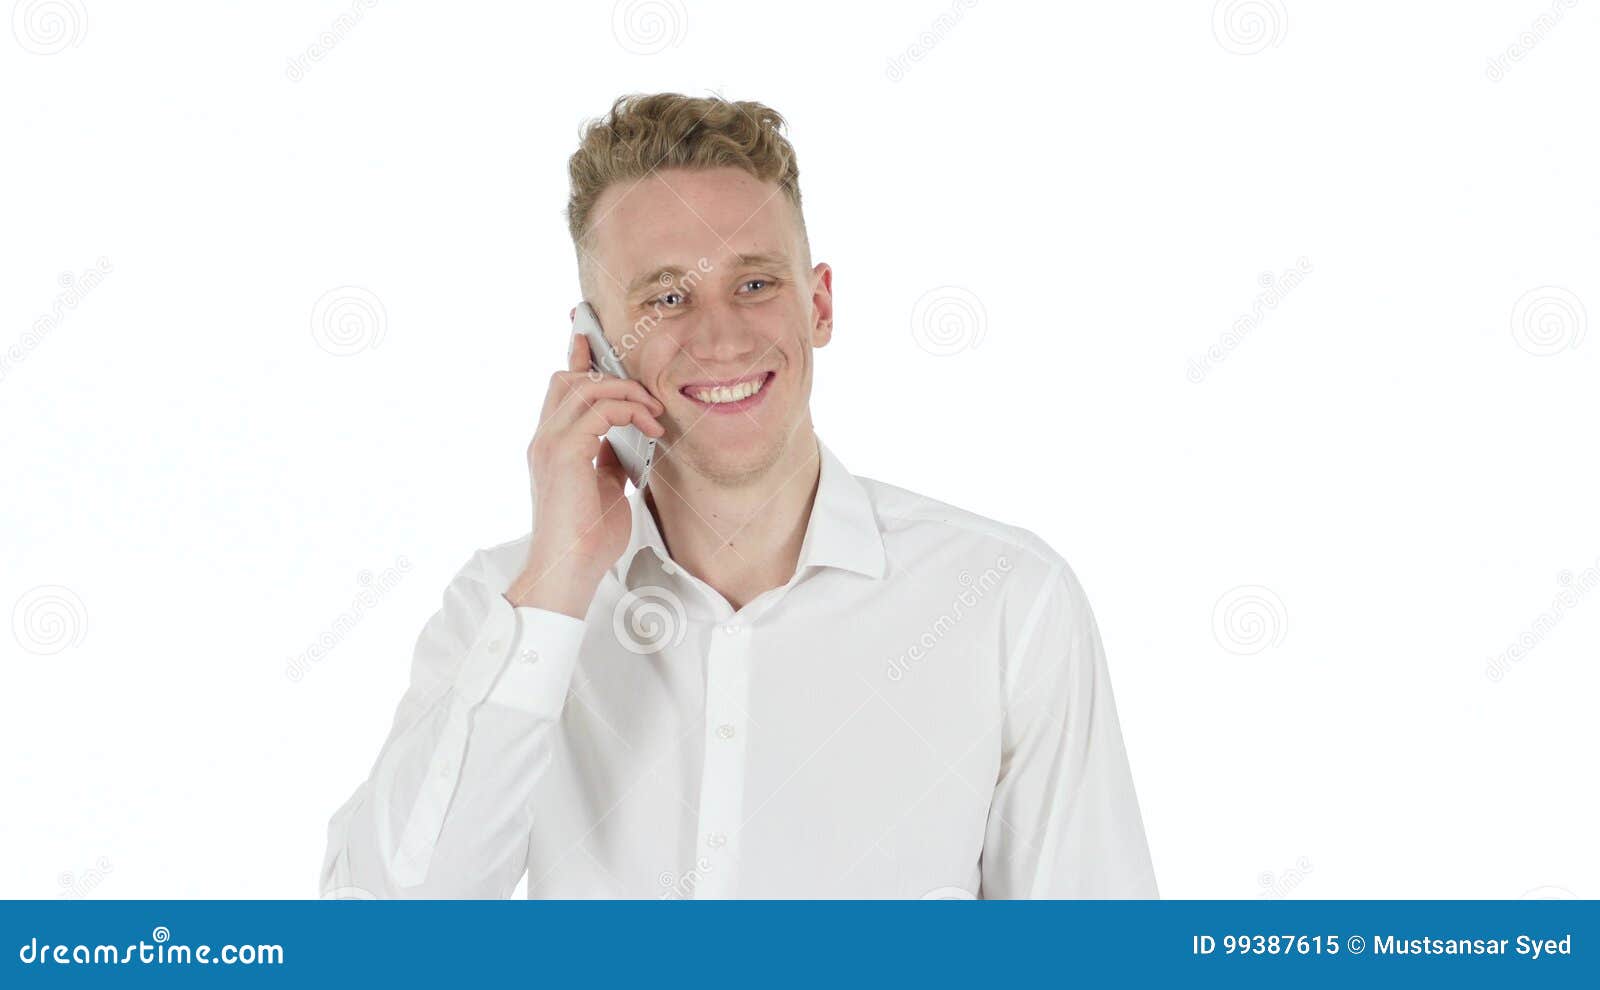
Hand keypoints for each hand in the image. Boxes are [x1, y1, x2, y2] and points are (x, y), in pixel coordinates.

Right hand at [504, 318, 665, 616]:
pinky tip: (648, 427)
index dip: (577, 356)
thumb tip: (630, 437)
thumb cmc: (588, 538)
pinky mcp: (562, 454)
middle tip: (648, 392)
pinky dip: (626, 410)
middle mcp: (544, 438)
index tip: (591, 334)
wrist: (569, 572)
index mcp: (552, 445)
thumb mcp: (606, 486)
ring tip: (652, 414)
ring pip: (583, 386)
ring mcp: (549, 444)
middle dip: (608, 369)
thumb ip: (610, 456)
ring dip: (625, 392)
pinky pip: (596, 410)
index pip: (561, 387)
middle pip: (569, 377)